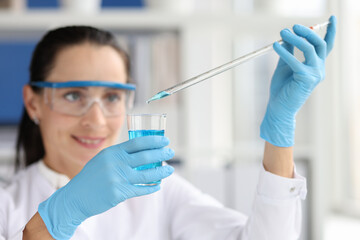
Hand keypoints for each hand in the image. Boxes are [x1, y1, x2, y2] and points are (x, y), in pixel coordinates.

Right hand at [38, 136, 174, 239]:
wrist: (75, 197)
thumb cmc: (91, 178)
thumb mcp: (102, 160)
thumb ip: (120, 156)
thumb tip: (142, 152)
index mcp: (112, 152)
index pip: (137, 143)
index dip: (153, 141)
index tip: (164, 141)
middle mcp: (115, 163)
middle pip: (145, 156)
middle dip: (161, 153)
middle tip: (170, 152)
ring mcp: (117, 178)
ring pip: (146, 173)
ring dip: (161, 171)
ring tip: (170, 170)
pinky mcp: (118, 193)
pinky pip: (140, 189)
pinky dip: (151, 187)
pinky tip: (158, 185)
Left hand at [260, 16, 336, 146]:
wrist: (278, 108)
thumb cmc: (282, 88)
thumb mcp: (285, 66)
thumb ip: (288, 51)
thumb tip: (287, 35)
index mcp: (316, 66)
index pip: (326, 46)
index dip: (331, 31)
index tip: (332, 18)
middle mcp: (319, 69)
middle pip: (319, 44)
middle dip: (307, 32)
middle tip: (293, 26)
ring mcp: (315, 74)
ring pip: (309, 49)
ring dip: (295, 38)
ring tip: (282, 33)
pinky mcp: (306, 78)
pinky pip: (295, 60)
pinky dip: (284, 52)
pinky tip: (275, 46)